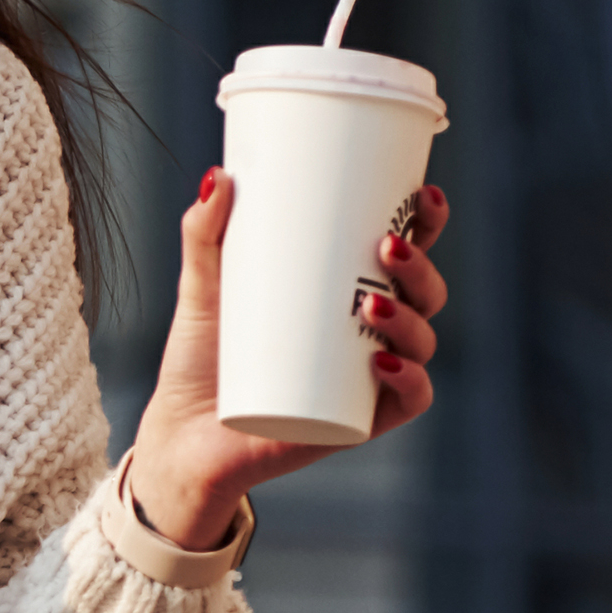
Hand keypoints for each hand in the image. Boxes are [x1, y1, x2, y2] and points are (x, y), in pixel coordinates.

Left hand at [120, 171, 451, 546]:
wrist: (184, 436)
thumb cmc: (203, 358)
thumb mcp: (203, 289)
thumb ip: (204, 235)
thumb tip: (216, 176)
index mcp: (348, 293)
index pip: (406, 251)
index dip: (428, 222)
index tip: (424, 193)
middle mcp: (369, 334)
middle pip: (425, 292)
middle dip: (420, 266)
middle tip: (385, 245)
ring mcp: (367, 378)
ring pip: (422, 342)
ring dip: (411, 317)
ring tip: (372, 302)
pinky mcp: (357, 422)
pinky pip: (406, 402)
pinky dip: (409, 381)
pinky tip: (383, 364)